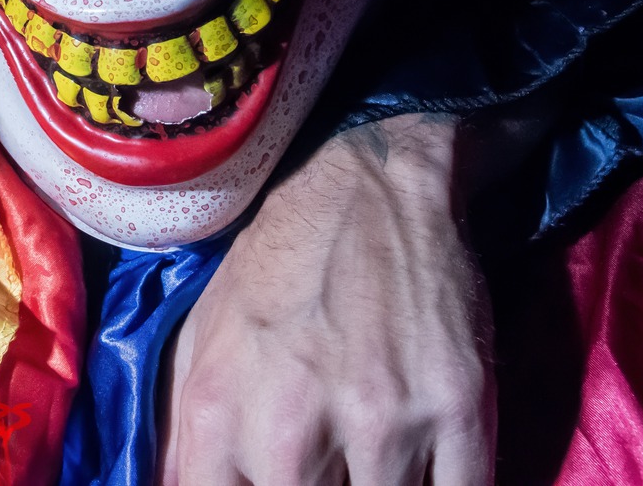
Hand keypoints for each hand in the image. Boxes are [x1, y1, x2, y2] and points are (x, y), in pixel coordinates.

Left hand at [159, 114, 494, 485]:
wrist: (370, 186)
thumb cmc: (278, 267)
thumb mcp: (200, 341)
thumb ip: (185, 438)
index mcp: (217, 410)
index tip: (278, 482)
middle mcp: (290, 425)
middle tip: (332, 466)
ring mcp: (380, 421)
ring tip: (377, 459)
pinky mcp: (456, 408)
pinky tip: (427, 467)